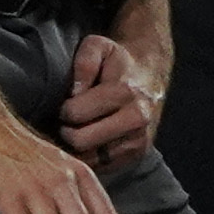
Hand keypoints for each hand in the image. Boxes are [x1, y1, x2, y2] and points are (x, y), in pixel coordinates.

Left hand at [56, 34, 159, 172]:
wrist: (151, 72)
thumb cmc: (117, 60)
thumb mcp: (98, 47)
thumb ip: (83, 64)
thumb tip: (73, 93)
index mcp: (126, 92)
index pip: (75, 115)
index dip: (63, 110)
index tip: (65, 105)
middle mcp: (137, 119)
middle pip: (81, 141)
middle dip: (66, 132)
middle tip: (66, 122)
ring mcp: (140, 139)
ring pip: (90, 158)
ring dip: (77, 148)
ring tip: (77, 130)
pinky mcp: (139, 153)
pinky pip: (102, 166)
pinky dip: (90, 156)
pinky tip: (89, 141)